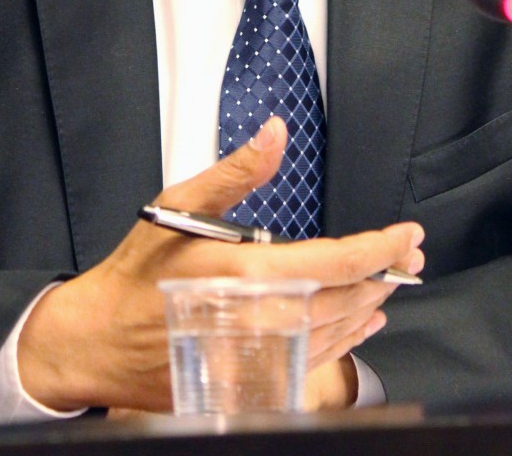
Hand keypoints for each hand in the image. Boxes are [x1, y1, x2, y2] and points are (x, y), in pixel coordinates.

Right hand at [18, 117, 424, 412]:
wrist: (98, 342)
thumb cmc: (135, 272)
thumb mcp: (178, 206)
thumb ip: (236, 171)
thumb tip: (276, 133)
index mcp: (247, 274)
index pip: (337, 262)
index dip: (381, 248)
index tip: (409, 235)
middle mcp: (262, 320)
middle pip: (347, 299)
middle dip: (386, 272)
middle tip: (412, 253)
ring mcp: (260, 355)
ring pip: (337, 332)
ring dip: (371, 302)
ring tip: (393, 279)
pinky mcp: (254, 377)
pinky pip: (316, 360)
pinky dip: (348, 338)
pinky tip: (361, 321)